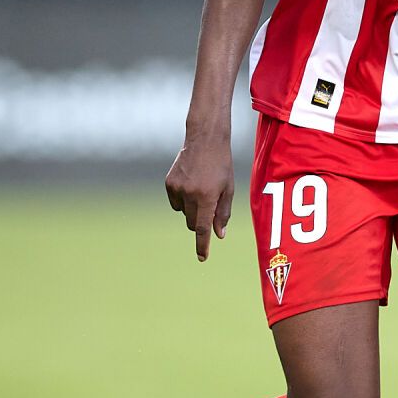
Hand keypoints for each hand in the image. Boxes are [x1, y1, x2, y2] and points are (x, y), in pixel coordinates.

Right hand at [165, 130, 232, 260]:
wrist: (205, 140)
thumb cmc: (221, 165)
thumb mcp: (228, 189)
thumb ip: (223, 213)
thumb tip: (218, 235)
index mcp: (207, 196)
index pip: (203, 228)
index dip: (202, 244)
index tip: (202, 257)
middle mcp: (190, 194)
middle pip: (193, 223)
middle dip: (201, 222)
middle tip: (210, 206)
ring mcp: (177, 188)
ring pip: (184, 213)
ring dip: (192, 209)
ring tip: (201, 188)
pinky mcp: (168, 183)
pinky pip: (175, 203)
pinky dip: (183, 200)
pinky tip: (191, 183)